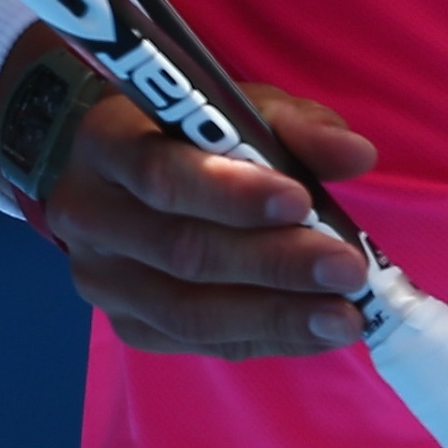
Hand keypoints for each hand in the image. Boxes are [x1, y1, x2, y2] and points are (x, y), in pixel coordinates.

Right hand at [43, 82, 378, 359]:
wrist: (118, 170)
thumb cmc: (188, 128)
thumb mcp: (237, 105)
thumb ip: (295, 125)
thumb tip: (358, 154)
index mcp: (107, 140)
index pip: (162, 174)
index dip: (231, 194)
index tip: (301, 202)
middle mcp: (89, 215)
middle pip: (181, 252)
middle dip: (273, 263)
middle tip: (347, 268)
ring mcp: (102, 280)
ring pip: (189, 312)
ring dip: (276, 316)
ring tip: (343, 316)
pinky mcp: (125, 325)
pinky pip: (198, 342)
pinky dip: (262, 338)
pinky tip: (313, 331)